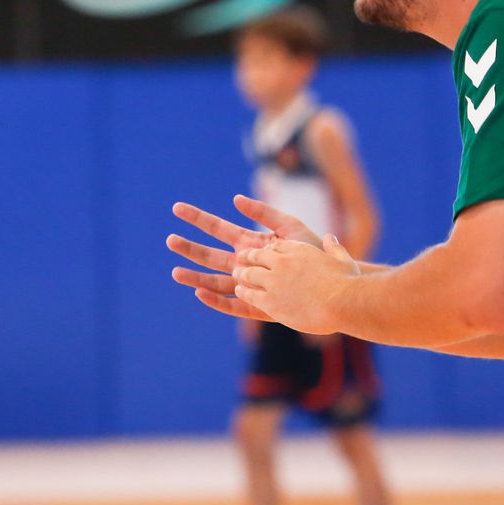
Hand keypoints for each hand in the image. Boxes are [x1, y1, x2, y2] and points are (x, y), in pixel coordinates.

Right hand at [168, 195, 324, 321]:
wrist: (334, 276)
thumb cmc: (314, 249)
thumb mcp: (289, 226)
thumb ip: (264, 212)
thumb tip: (235, 199)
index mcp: (251, 242)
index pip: (218, 228)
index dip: (198, 218)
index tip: (177, 208)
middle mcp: (246, 263)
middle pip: (211, 255)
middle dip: (190, 247)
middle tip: (169, 239)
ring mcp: (250, 283)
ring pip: (216, 281)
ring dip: (195, 276)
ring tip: (175, 272)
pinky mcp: (259, 304)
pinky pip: (232, 304)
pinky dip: (216, 300)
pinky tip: (199, 293)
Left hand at [233, 235, 360, 334]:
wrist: (342, 303)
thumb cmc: (346, 283)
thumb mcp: (342, 259)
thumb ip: (334, 247)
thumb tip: (331, 237)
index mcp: (298, 250)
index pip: (277, 246)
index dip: (270, 249)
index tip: (267, 251)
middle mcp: (282, 262)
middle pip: (258, 256)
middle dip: (248, 257)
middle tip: (240, 259)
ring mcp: (273, 281)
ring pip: (249, 274)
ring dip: (242, 274)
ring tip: (237, 275)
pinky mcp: (270, 301)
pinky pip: (249, 294)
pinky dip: (243, 292)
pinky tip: (240, 292)